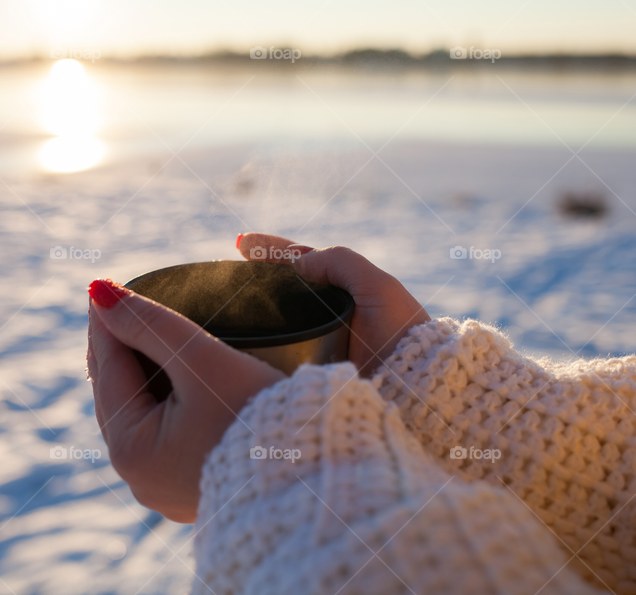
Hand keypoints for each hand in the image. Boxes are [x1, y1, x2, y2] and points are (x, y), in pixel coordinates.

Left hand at [86, 279, 284, 522]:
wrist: (316, 471)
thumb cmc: (259, 415)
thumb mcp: (201, 359)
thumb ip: (150, 323)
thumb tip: (99, 292)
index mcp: (131, 450)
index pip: (108, 366)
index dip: (107, 320)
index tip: (102, 285)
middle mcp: (140, 477)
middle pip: (118, 393)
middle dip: (119, 346)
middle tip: (118, 303)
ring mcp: (165, 486)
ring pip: (140, 414)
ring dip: (140, 373)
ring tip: (143, 331)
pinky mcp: (191, 486)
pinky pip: (164, 433)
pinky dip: (162, 399)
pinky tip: (170, 374)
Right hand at [237, 233, 430, 375]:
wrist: (415, 391)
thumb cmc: (402, 335)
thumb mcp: (379, 287)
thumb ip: (340, 263)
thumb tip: (296, 263)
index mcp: (345, 292)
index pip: (300, 264)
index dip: (271, 252)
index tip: (241, 244)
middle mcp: (327, 318)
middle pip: (282, 293)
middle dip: (253, 281)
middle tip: (222, 274)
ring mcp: (315, 347)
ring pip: (275, 324)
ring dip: (249, 314)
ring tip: (221, 304)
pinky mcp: (307, 375)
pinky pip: (273, 356)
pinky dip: (254, 347)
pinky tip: (234, 342)